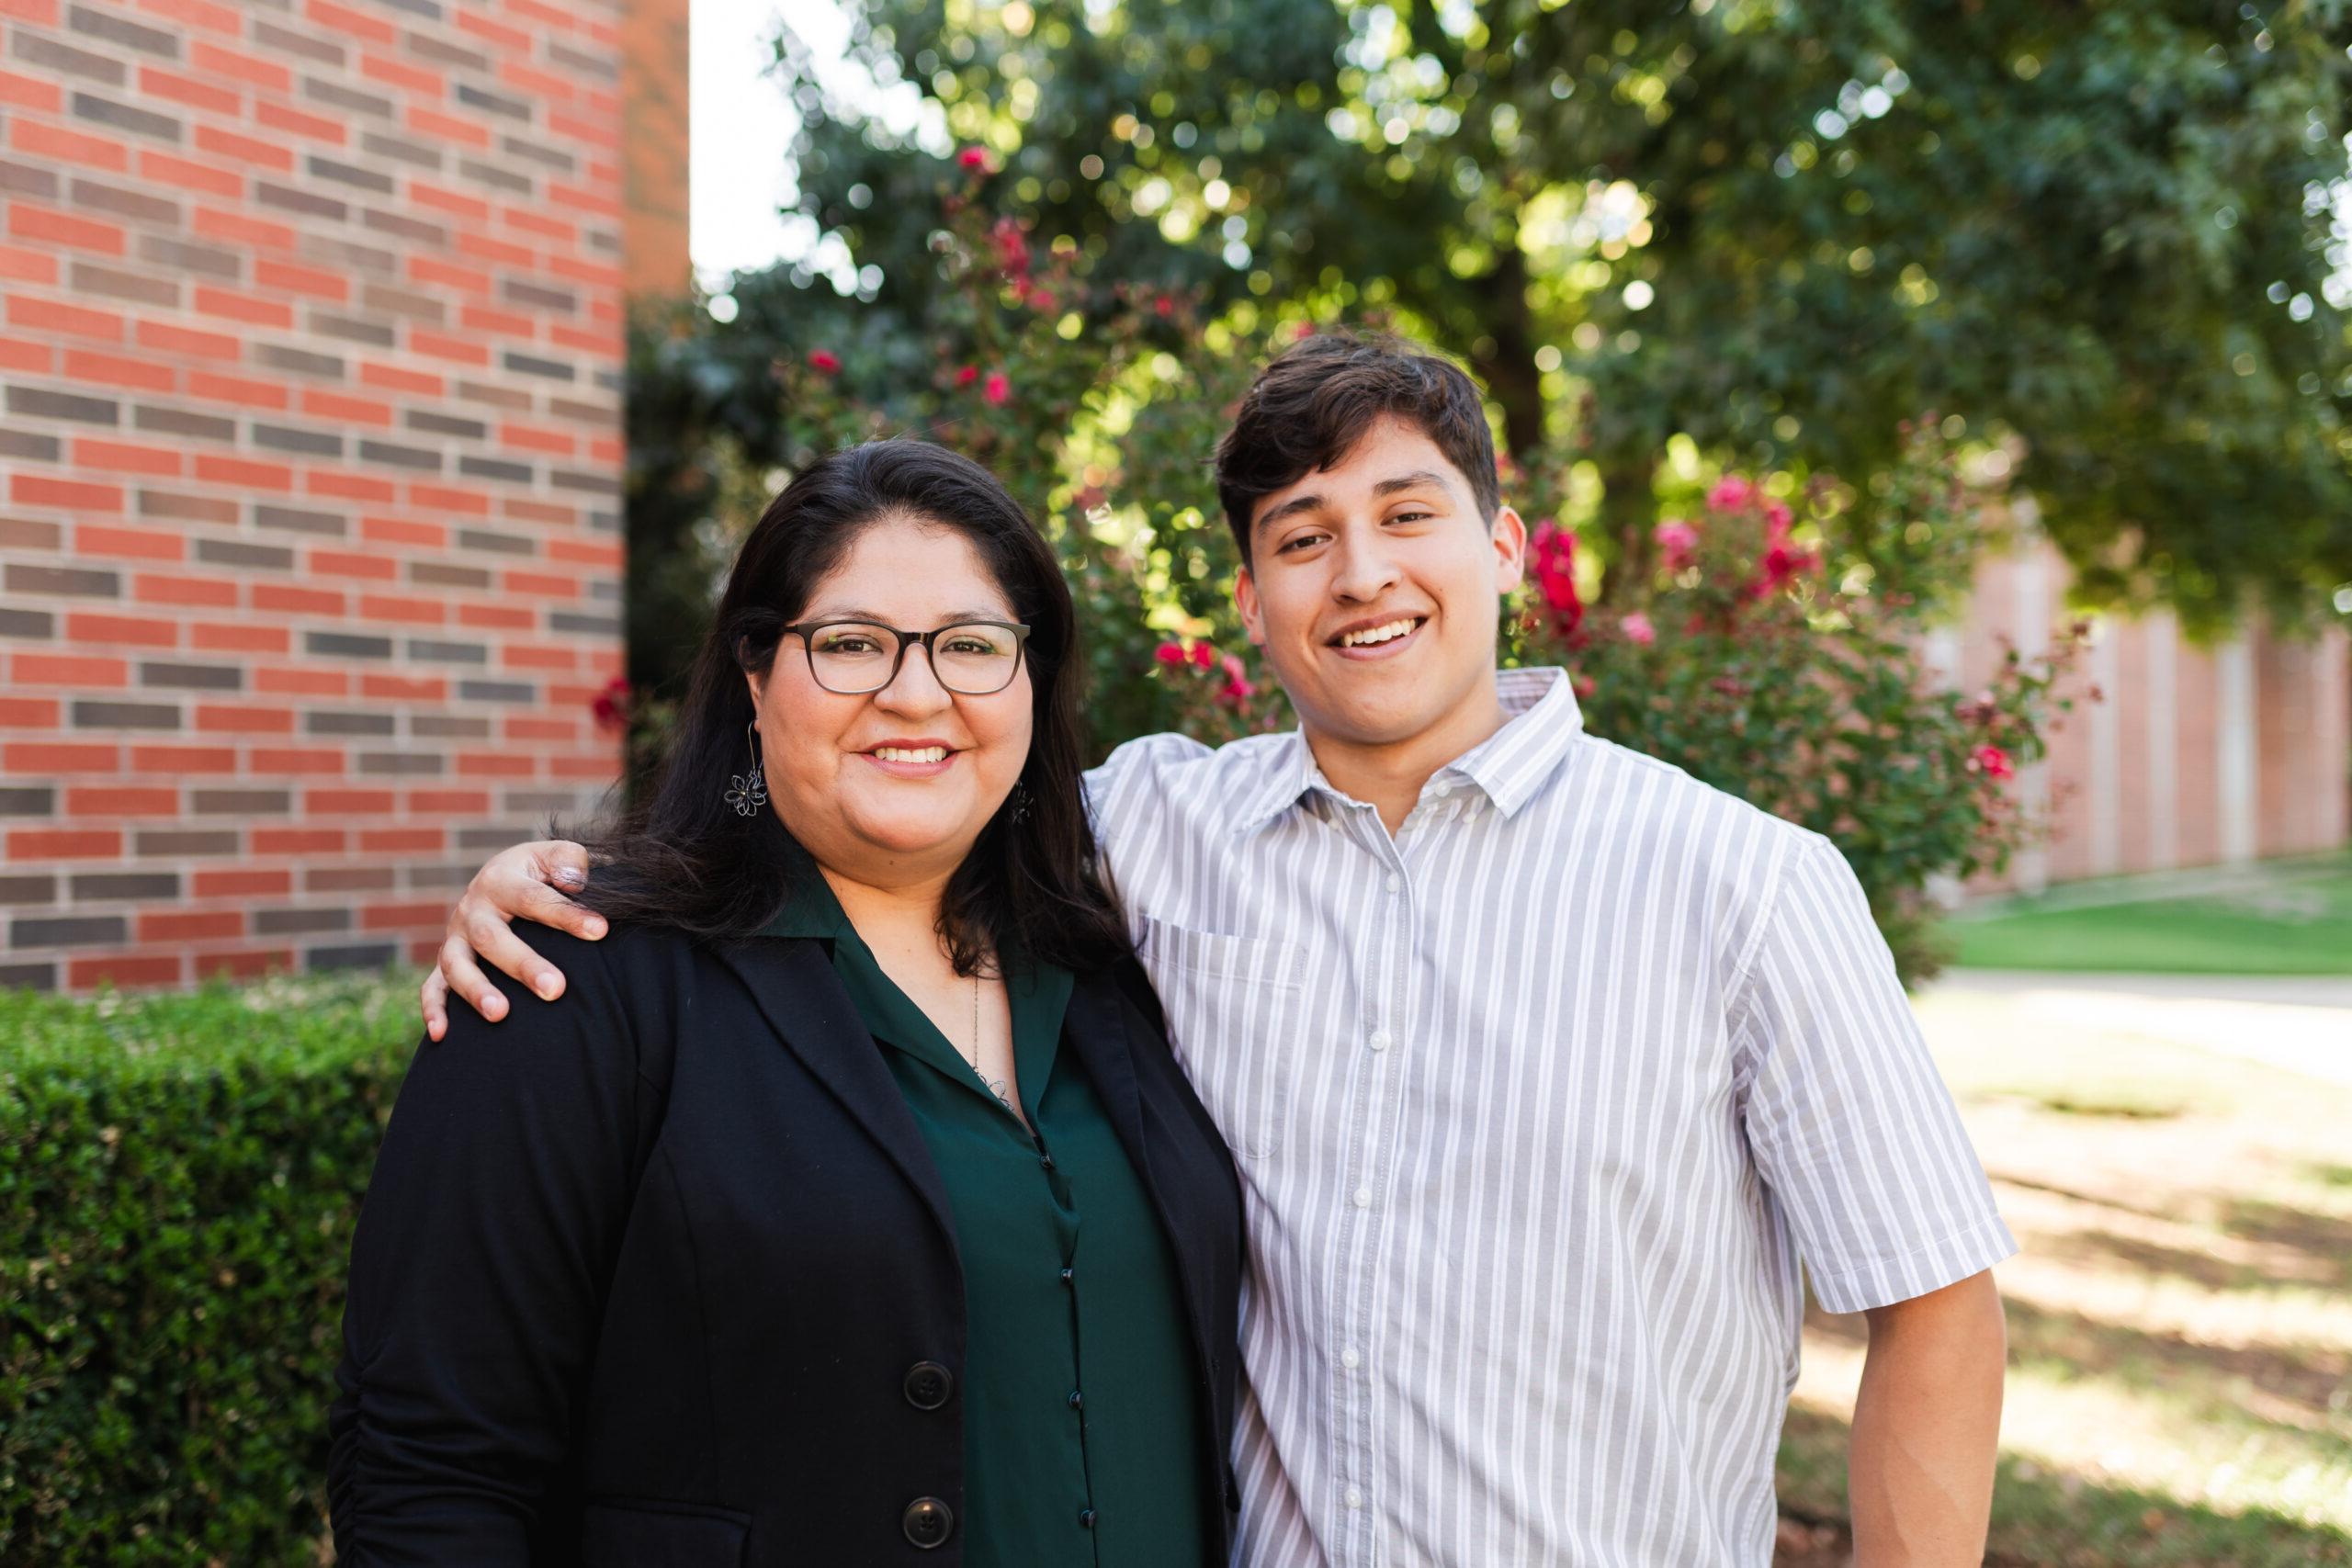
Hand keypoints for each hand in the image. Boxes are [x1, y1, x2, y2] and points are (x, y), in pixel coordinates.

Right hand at [420, 840, 604, 1040]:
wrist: (503, 878)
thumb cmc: (539, 873)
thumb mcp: (555, 855)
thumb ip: (569, 860)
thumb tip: (574, 881)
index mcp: (501, 880)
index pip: (534, 898)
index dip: (566, 914)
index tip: (599, 931)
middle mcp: (473, 909)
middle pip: (492, 938)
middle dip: (523, 965)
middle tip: (555, 989)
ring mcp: (456, 937)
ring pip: (457, 964)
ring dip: (476, 990)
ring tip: (500, 1014)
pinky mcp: (448, 960)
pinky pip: (433, 987)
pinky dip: (433, 1009)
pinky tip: (444, 1035)